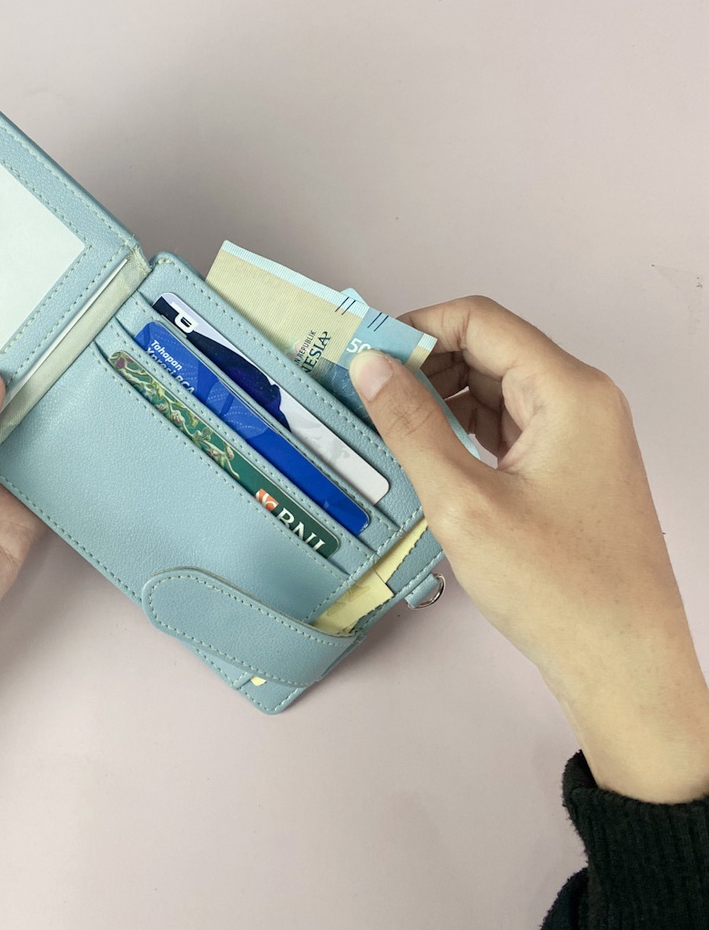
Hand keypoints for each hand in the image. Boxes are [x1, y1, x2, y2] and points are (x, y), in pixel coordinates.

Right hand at [349, 296, 708, 802]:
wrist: (622, 664)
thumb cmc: (555, 587)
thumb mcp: (463, 502)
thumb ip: (411, 425)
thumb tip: (370, 367)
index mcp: (568, 391)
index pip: (480, 321)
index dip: (415, 327)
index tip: (363, 355)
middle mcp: (580, 401)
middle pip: (488, 350)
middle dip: (422, 363)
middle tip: (363, 391)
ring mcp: (577, 436)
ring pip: (494, 389)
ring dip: (437, 397)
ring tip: (383, 421)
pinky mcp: (566, 468)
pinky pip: (504, 426)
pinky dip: (459, 428)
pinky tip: (422, 448)